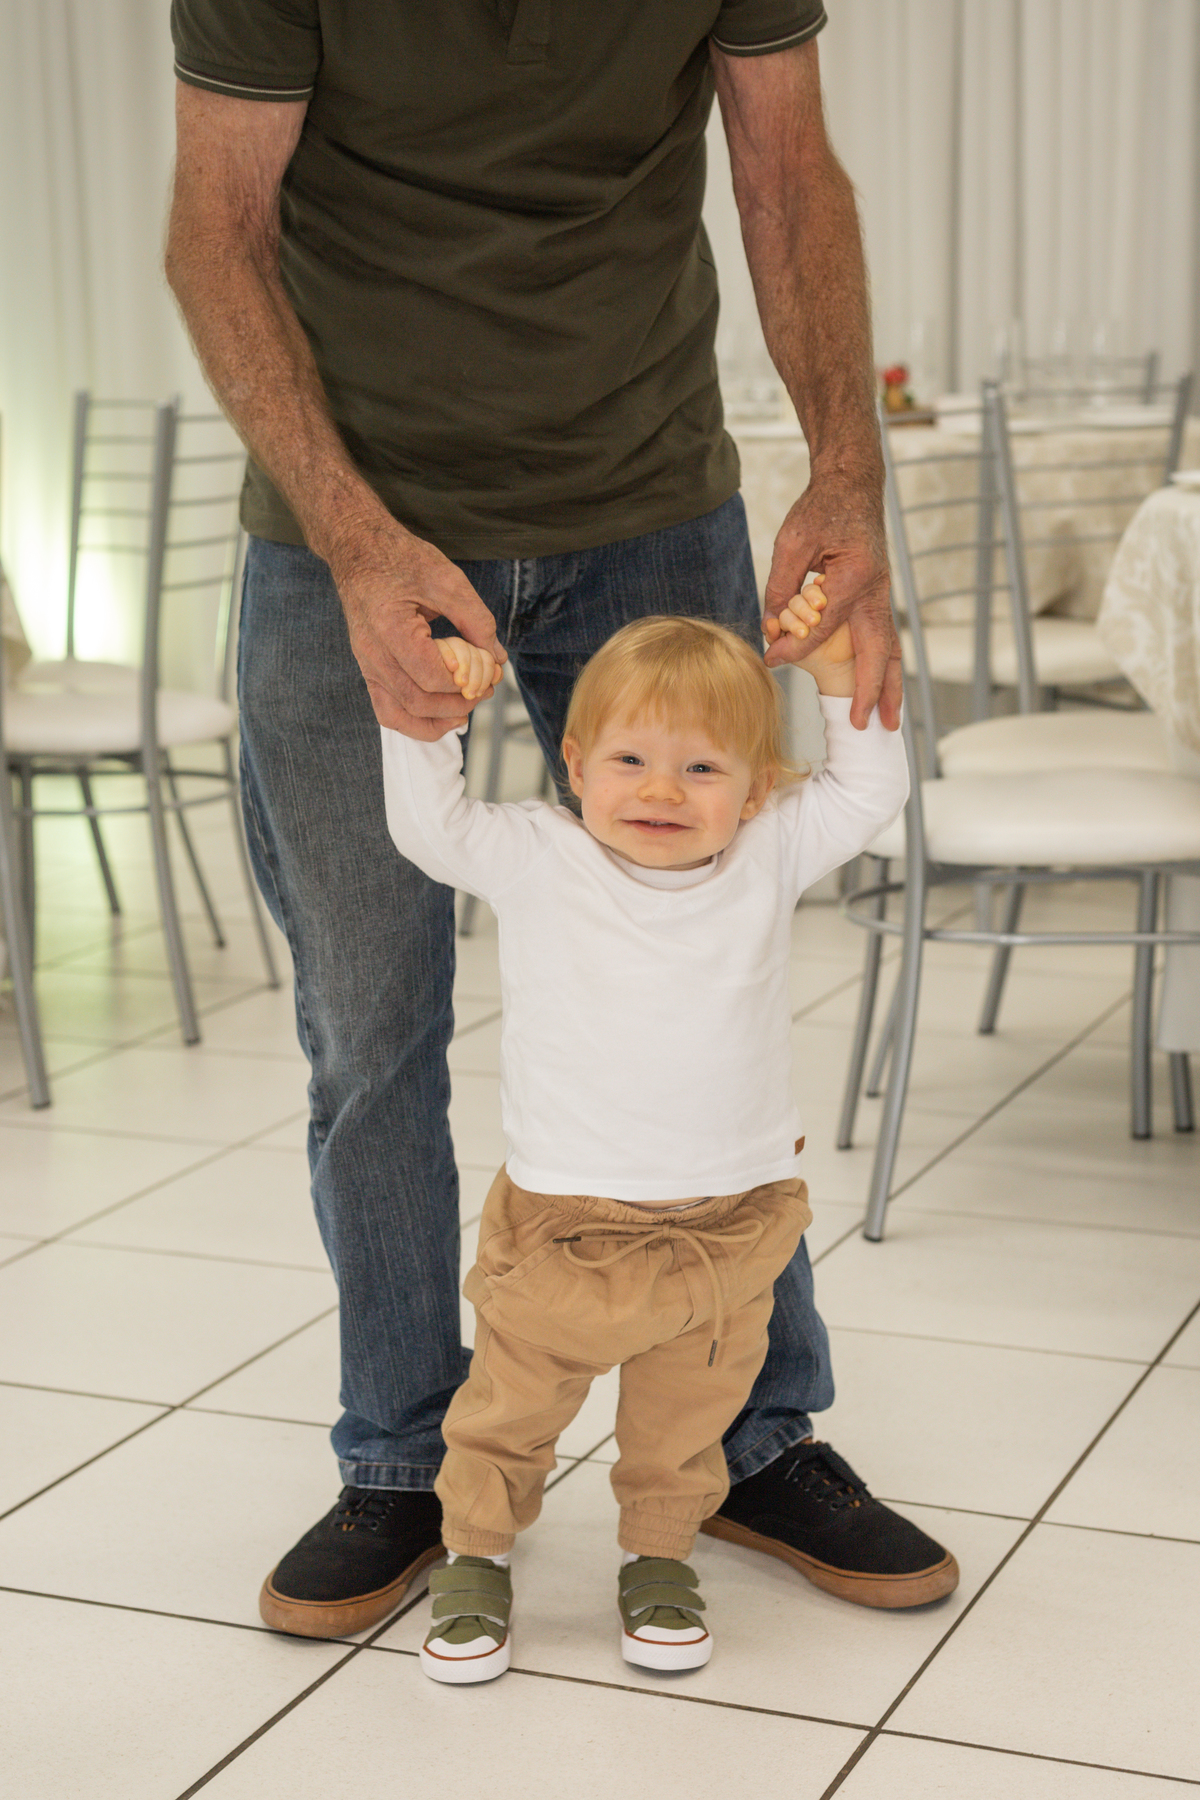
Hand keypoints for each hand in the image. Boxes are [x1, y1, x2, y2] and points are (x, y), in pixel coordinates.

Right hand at [328, 513, 507, 739]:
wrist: (360, 551)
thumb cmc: (401, 559)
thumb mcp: (447, 579)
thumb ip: (475, 619)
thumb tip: (497, 657)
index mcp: (389, 627)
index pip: (430, 676)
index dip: (465, 683)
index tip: (489, 674)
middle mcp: (372, 653)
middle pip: (417, 701)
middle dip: (458, 704)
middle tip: (486, 689)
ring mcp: (367, 665)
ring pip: (398, 716)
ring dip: (437, 722)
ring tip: (466, 711)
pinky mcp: (369, 670)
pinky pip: (387, 711)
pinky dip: (416, 722)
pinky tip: (443, 716)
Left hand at [761, 468, 900, 729]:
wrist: (852, 485)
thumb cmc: (821, 508)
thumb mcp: (792, 542)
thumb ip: (781, 587)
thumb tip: (771, 629)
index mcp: (854, 576)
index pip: (823, 627)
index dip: (795, 648)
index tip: (771, 659)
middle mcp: (875, 591)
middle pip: (879, 651)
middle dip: (873, 691)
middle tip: (865, 726)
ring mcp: (881, 596)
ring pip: (890, 650)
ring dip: (889, 688)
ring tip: (888, 723)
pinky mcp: (877, 599)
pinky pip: (884, 640)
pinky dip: (884, 669)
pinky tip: (879, 691)